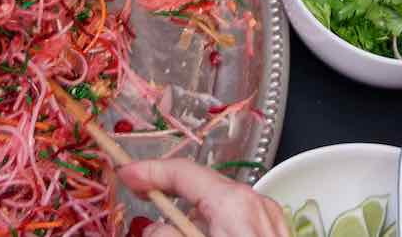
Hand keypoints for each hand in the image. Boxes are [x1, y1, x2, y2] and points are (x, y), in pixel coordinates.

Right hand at [119, 160, 288, 236]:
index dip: (149, 171)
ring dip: (193, 218)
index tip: (126, 175)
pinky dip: (215, 228)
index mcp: (232, 203)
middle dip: (170, 196)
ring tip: (173, 230)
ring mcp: (270, 220)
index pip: (182, 172)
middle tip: (143, 198)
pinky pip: (237, 222)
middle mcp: (255, 204)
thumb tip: (155, 229)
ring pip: (219, 207)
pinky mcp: (275, 236)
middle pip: (201, 187)